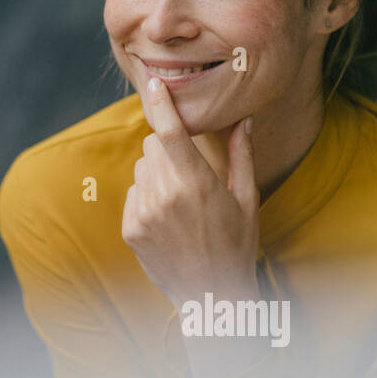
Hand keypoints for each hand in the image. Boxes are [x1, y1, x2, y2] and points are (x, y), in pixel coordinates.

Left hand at [121, 76, 261, 306]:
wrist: (210, 295)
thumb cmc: (236, 244)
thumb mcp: (246, 200)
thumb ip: (242, 154)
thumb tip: (244, 118)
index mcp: (197, 184)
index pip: (172, 133)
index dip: (161, 104)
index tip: (154, 82)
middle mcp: (165, 196)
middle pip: (154, 146)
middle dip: (168, 149)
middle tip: (190, 175)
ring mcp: (144, 213)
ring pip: (142, 168)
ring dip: (157, 174)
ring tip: (181, 204)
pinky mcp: (129, 228)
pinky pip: (133, 193)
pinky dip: (147, 198)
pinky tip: (167, 221)